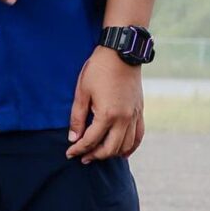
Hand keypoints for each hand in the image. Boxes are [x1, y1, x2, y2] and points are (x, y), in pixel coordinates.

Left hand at [69, 47, 144, 162]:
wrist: (122, 52)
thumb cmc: (99, 69)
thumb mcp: (82, 92)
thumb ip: (77, 118)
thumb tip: (73, 138)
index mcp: (107, 114)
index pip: (90, 140)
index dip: (78, 149)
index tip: (69, 152)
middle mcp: (123, 119)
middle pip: (109, 148)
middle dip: (94, 155)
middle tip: (83, 157)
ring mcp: (134, 116)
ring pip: (125, 146)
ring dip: (111, 153)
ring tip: (99, 154)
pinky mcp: (140, 111)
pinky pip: (138, 136)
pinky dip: (131, 147)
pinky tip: (122, 153)